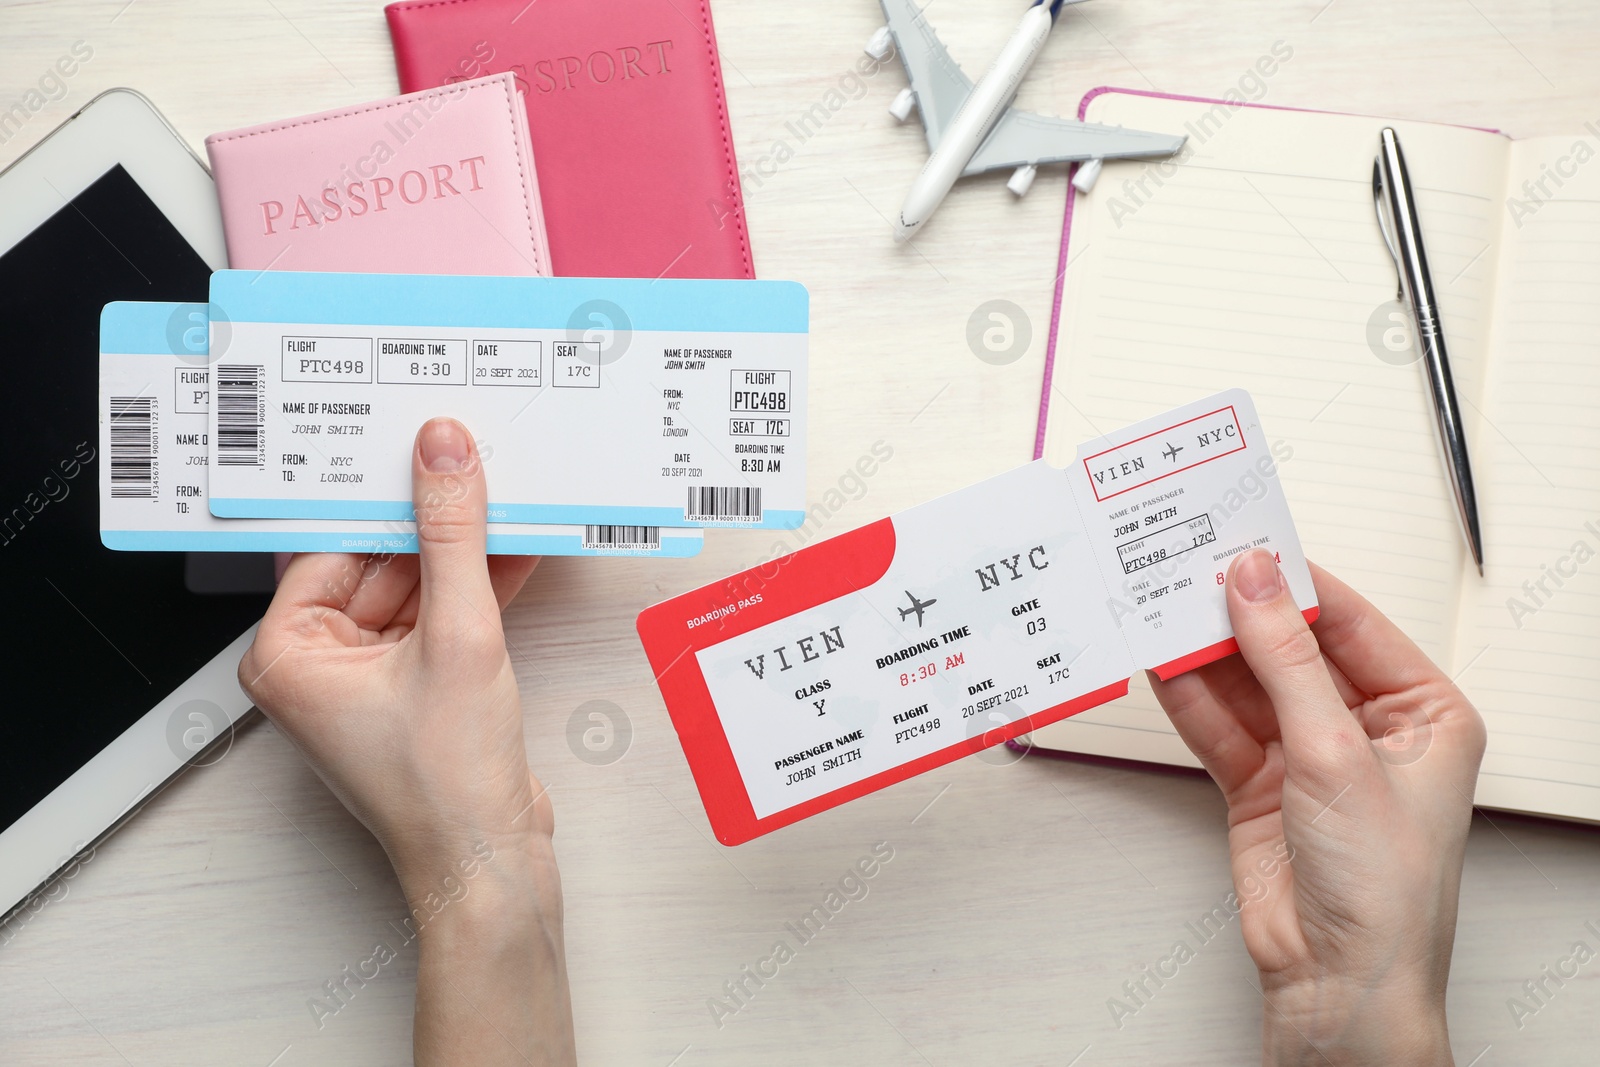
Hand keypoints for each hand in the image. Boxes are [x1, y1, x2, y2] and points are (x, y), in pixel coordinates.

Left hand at [239, 418, 574, 1065]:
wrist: (490, 862)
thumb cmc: (445, 784)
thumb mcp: (458, 634)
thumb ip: (454, 537)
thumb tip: (443, 458)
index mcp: (290, 654)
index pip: (335, 545)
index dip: (382, 496)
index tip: (417, 446)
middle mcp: (319, 665)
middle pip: (379, 563)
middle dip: (433, 523)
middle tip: (475, 463)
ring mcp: (370, 680)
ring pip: (418, 589)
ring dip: (465, 554)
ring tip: (509, 498)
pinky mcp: (417, 690)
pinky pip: (442, 618)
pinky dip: (479, 591)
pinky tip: (519, 550)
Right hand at [1150, 550, 1484, 1066]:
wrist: (1337, 979)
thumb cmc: (1384, 888)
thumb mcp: (1336, 753)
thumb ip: (1285, 661)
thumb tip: (1254, 586)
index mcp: (1423, 711)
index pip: (1350, 624)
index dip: (1295, 585)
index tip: (1244, 549)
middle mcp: (1367, 728)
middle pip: (1291, 651)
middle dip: (1241, 618)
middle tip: (1191, 576)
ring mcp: (1309, 756)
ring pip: (1248, 685)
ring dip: (1206, 655)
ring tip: (1164, 614)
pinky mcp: (1261, 783)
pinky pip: (1220, 725)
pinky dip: (1189, 699)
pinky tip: (1163, 668)